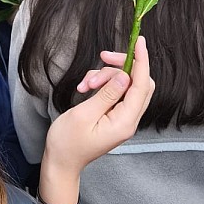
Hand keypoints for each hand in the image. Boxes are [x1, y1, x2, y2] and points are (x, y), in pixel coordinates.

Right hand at [43, 37, 154, 178]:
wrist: (61, 162)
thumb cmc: (68, 142)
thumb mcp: (84, 114)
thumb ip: (107, 94)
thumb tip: (125, 76)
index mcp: (124, 122)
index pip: (141, 85)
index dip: (141, 61)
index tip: (139, 41)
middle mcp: (128, 120)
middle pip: (137, 82)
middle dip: (120, 66)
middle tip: (102, 58)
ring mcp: (122, 118)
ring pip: (124, 85)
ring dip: (105, 77)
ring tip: (85, 84)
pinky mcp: (114, 116)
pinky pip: (115, 92)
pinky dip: (101, 85)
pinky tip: (85, 89)